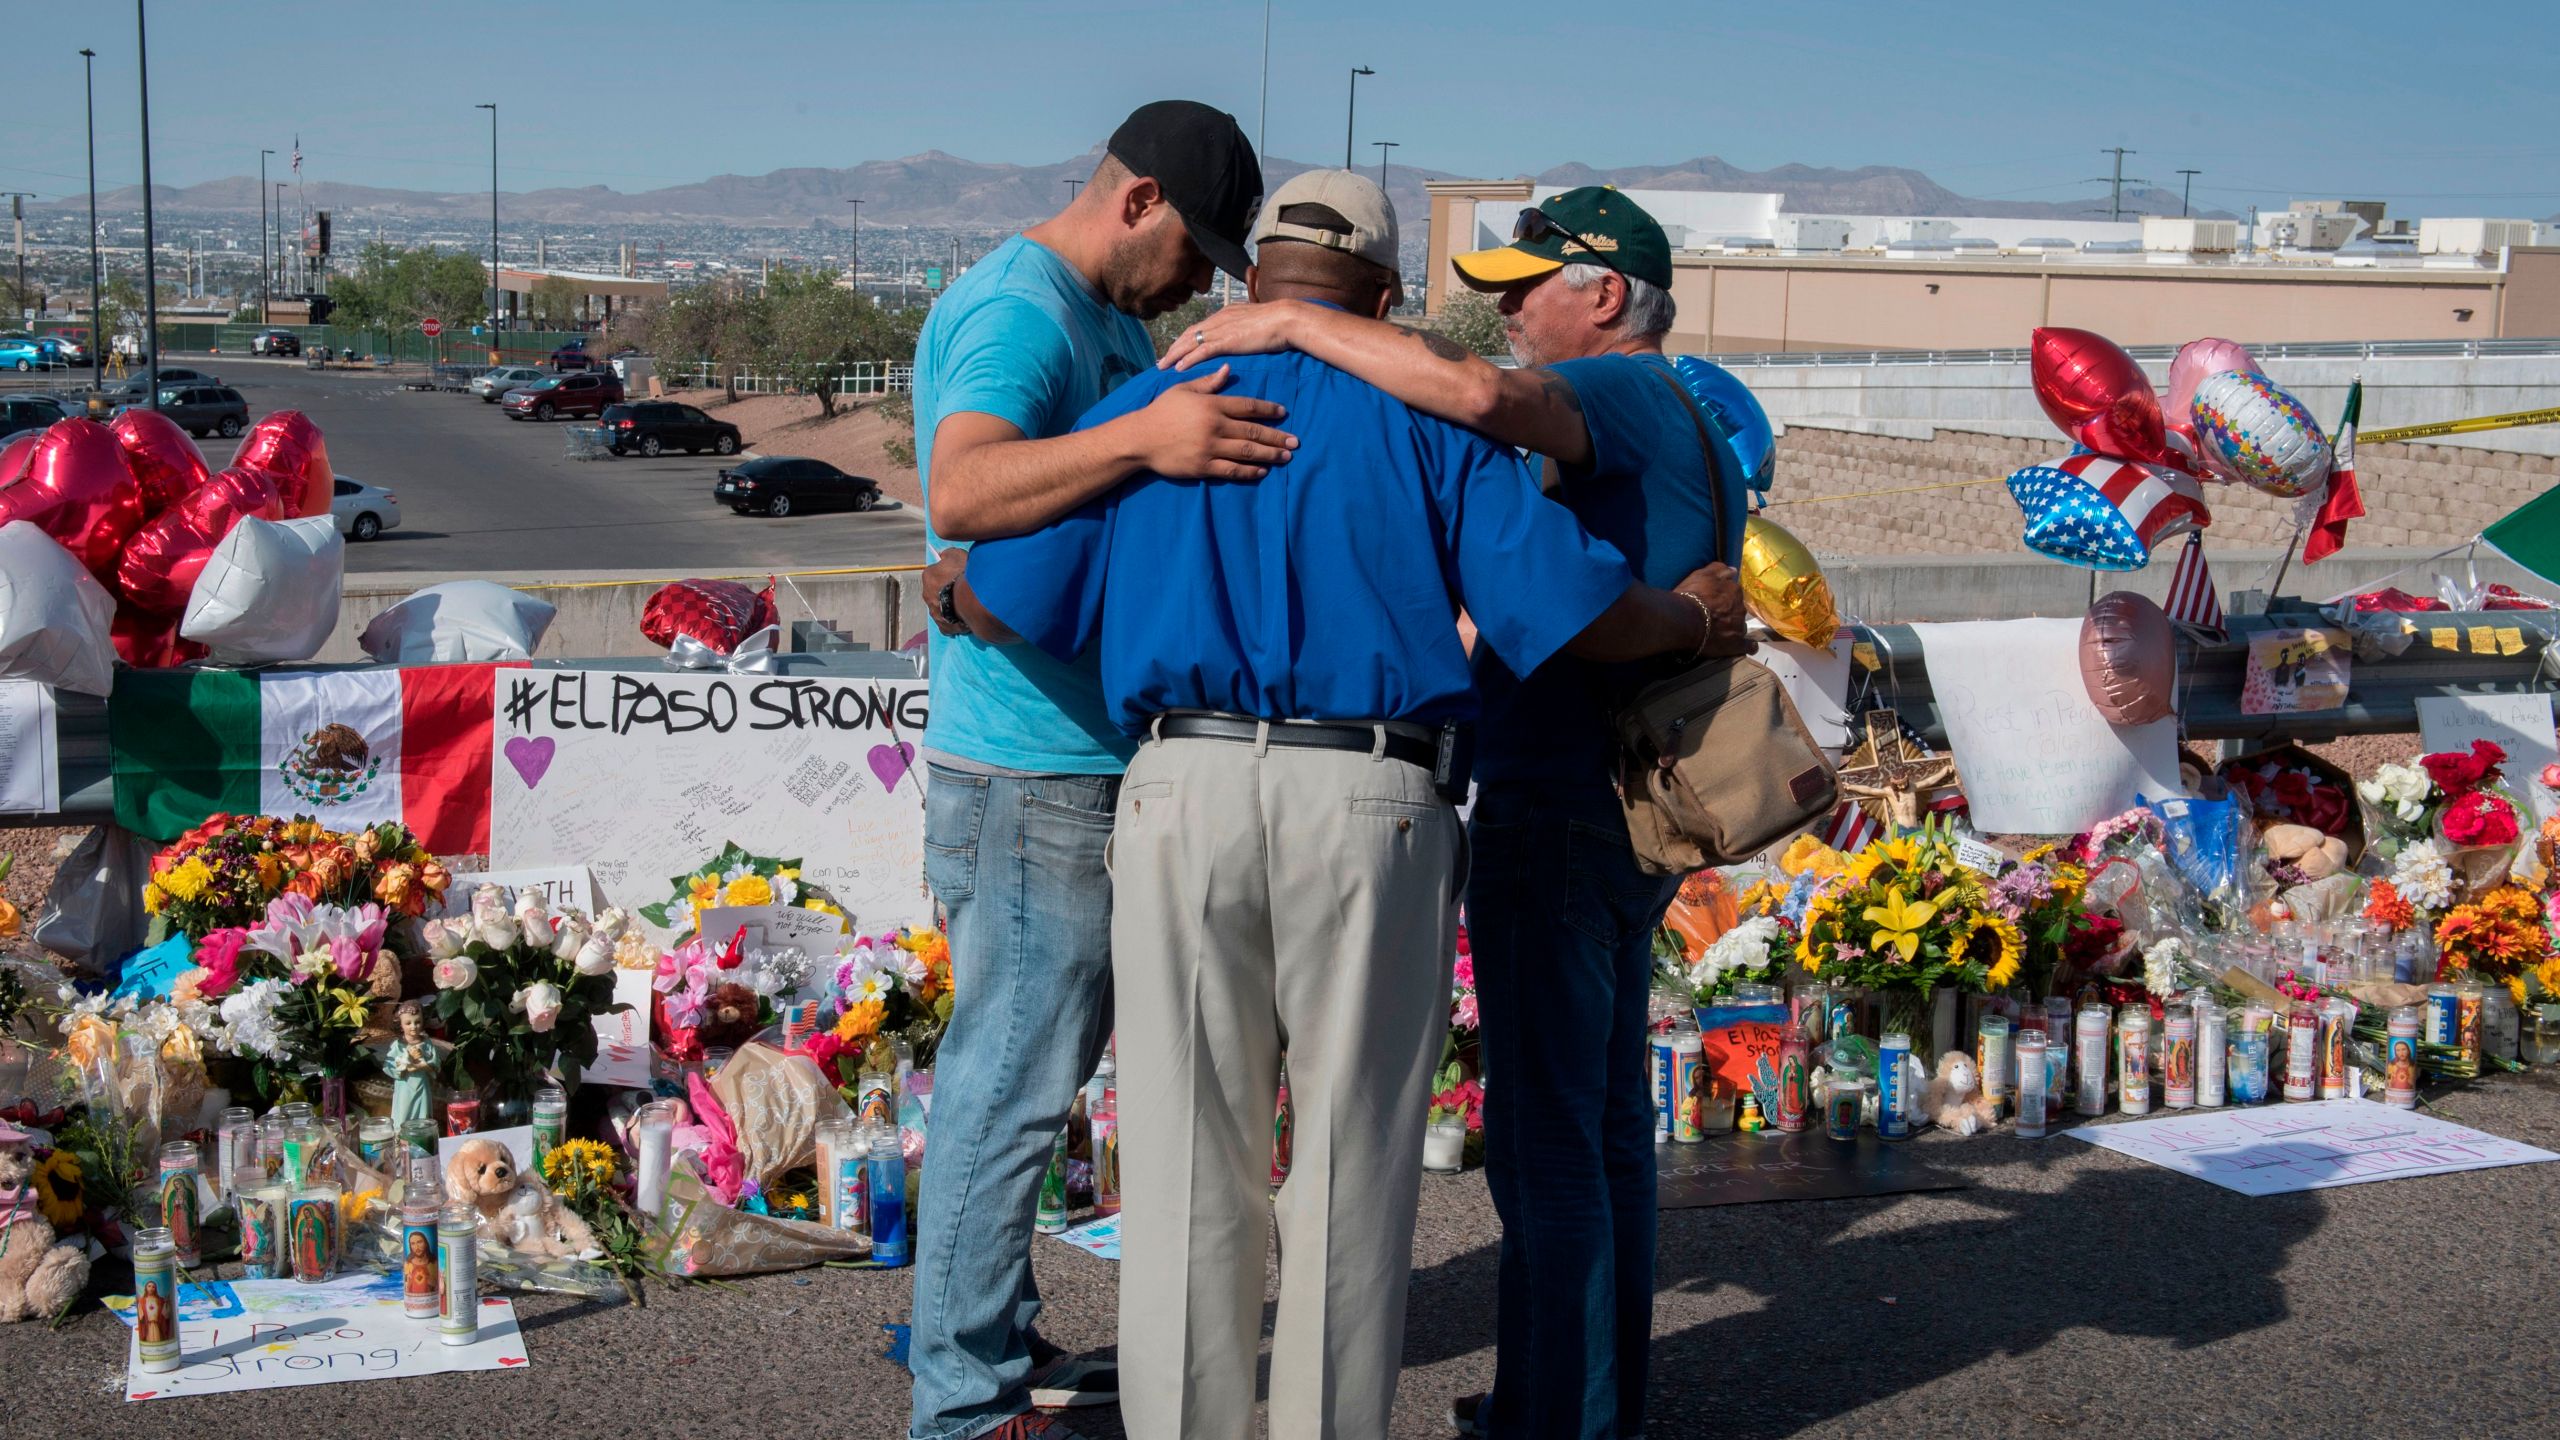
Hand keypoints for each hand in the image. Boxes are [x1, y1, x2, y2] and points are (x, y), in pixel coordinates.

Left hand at [923, 547, 969, 635]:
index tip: (956, 574)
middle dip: (946, 590)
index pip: (934, 573)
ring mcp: (935, 613)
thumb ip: (948, 554)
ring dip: (950, 606)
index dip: (946, 573)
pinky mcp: (944, 626)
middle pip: (936, 591)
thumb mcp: (957, 555)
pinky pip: (948, 623)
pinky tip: (964, 619)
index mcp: (928, 576)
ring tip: (965, 605)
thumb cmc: (963, 575)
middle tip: (962, 589)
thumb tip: (943, 555)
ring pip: (941, 608)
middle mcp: (927, 595)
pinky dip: (954, 621)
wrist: (971, 600)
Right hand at [1128, 365, 1295, 480]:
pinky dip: (1249, 472)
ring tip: (1286, 457)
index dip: (1268, 409)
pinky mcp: (1203, 467)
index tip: (1283, 413)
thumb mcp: (1183, 390)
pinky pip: (1232, 470)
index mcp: (1211, 405)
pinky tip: (1263, 471)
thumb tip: (1228, 370)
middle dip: (1277, 436)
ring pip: (1247, 452)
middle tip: (1295, 442)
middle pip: (1253, 431)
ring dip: (1269, 455)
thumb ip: (1208, 382)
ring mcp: (1209, 448)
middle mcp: (1214, 426)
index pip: (1247, 406)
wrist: (1140, 439)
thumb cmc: (1161, 411)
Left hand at [1157, 300, 1311, 371]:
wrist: (1286, 319)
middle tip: (1161, 360)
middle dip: (1174, 347)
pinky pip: (1202, 350)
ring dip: (1175, 354)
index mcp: (1225, 313)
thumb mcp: (1255, 321)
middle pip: (1189, 334)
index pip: (1199, 327)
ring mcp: (1222, 329)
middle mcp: (1219, 319)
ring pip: (1191, 342)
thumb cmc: (1277, 322)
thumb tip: (1242, 334)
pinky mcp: (1227, 340)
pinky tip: (1179, 367)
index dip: (1185, 339)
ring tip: (1163, 366)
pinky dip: (1189, 359)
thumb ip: (1244, 327)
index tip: (1175, 349)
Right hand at [1673, 562, 1753, 657]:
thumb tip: (1733, 570)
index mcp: (1734, 591)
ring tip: (1721, 632)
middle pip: (1737, 609)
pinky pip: (1748, 646)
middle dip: (1729, 612)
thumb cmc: (1692, 596)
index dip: (1723, 597)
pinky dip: (1749, 646)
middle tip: (1714, 616)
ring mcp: (1739, 627)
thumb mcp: (1702, 574)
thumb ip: (1719, 569)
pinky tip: (1748, 647)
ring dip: (1733, 627)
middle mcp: (1740, 608)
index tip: (1714, 601)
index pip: (1733, 593)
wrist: (1685, 620)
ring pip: (1740, 626)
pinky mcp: (1736, 644)